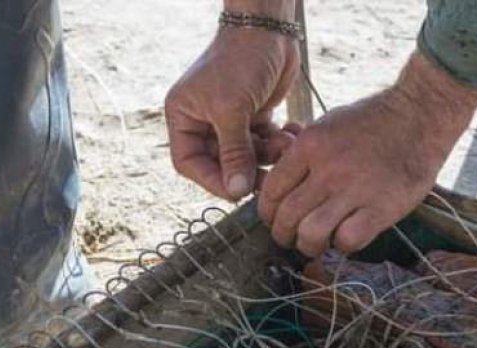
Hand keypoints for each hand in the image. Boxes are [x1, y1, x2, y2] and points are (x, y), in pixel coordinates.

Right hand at [166, 1, 299, 199]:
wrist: (268, 27)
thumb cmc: (240, 60)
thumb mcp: (232, 110)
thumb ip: (234, 153)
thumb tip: (236, 191)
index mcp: (184, 118)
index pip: (190, 163)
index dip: (212, 181)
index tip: (236, 191)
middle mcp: (203, 121)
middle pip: (222, 164)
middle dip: (248, 169)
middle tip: (270, 179)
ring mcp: (230, 120)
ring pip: (248, 156)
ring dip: (269, 155)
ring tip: (285, 143)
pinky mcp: (254, 117)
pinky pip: (264, 143)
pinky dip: (278, 143)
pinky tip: (292, 132)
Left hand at [258, 51, 476, 256]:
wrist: (420, 114)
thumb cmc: (372, 121)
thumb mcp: (328, 124)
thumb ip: (301, 150)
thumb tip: (275, 162)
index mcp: (309, 146)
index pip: (271, 192)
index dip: (268, 214)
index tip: (276, 220)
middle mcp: (328, 168)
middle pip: (287, 218)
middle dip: (284, 235)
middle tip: (293, 238)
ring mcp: (355, 189)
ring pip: (311, 234)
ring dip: (310, 245)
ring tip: (318, 243)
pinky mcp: (381, 207)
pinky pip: (348, 240)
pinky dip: (344, 245)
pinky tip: (349, 235)